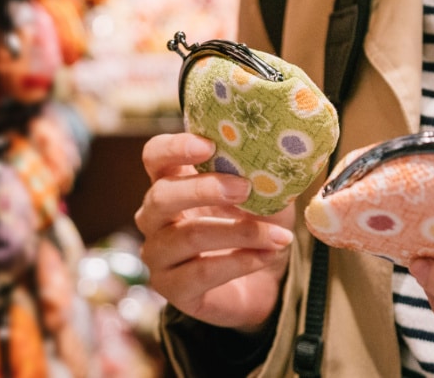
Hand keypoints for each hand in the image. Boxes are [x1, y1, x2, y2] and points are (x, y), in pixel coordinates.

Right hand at [136, 133, 294, 330]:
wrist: (261, 282)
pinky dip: (241, 262)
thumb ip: (259, 178)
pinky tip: (269, 255)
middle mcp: (154, 217)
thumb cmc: (253, 226)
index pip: (154, 156)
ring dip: (239, 233)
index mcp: (171, 182)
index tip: (209, 145)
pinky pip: (202, 272)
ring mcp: (158, 255)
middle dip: (204, 189)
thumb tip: (269, 166)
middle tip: (245, 188)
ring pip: (188, 236)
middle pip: (161, 196)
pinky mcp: (172, 288)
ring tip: (278, 236)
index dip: (174, 147)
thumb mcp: (262, 196)